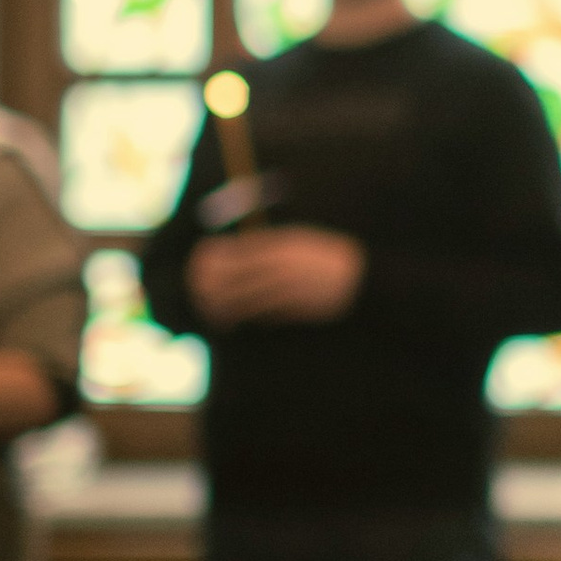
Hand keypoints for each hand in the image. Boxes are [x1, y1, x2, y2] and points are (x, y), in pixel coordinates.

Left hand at [188, 226, 363, 324]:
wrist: (360, 279)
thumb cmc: (326, 256)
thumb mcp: (299, 240)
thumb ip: (271, 245)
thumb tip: (240, 250)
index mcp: (284, 245)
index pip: (241, 251)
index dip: (218, 257)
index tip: (201, 260)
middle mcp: (284, 266)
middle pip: (240, 277)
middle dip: (217, 285)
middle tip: (200, 291)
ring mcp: (291, 288)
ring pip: (250, 300)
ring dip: (229, 307)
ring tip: (214, 311)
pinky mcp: (298, 308)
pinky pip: (268, 314)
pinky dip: (251, 317)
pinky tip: (239, 320)